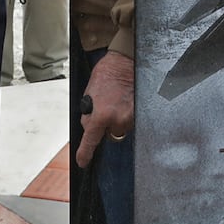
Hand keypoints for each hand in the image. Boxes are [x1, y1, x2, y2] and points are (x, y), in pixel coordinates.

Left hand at [76, 51, 133, 168]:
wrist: (126, 61)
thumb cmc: (107, 73)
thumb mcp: (89, 95)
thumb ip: (89, 115)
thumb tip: (89, 129)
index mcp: (101, 115)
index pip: (91, 141)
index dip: (85, 153)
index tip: (83, 162)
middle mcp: (117, 120)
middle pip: (108, 134)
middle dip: (105, 125)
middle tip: (106, 108)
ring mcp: (131, 118)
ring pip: (121, 128)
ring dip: (117, 119)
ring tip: (117, 100)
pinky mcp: (140, 114)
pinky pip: (130, 121)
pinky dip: (127, 114)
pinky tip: (124, 100)